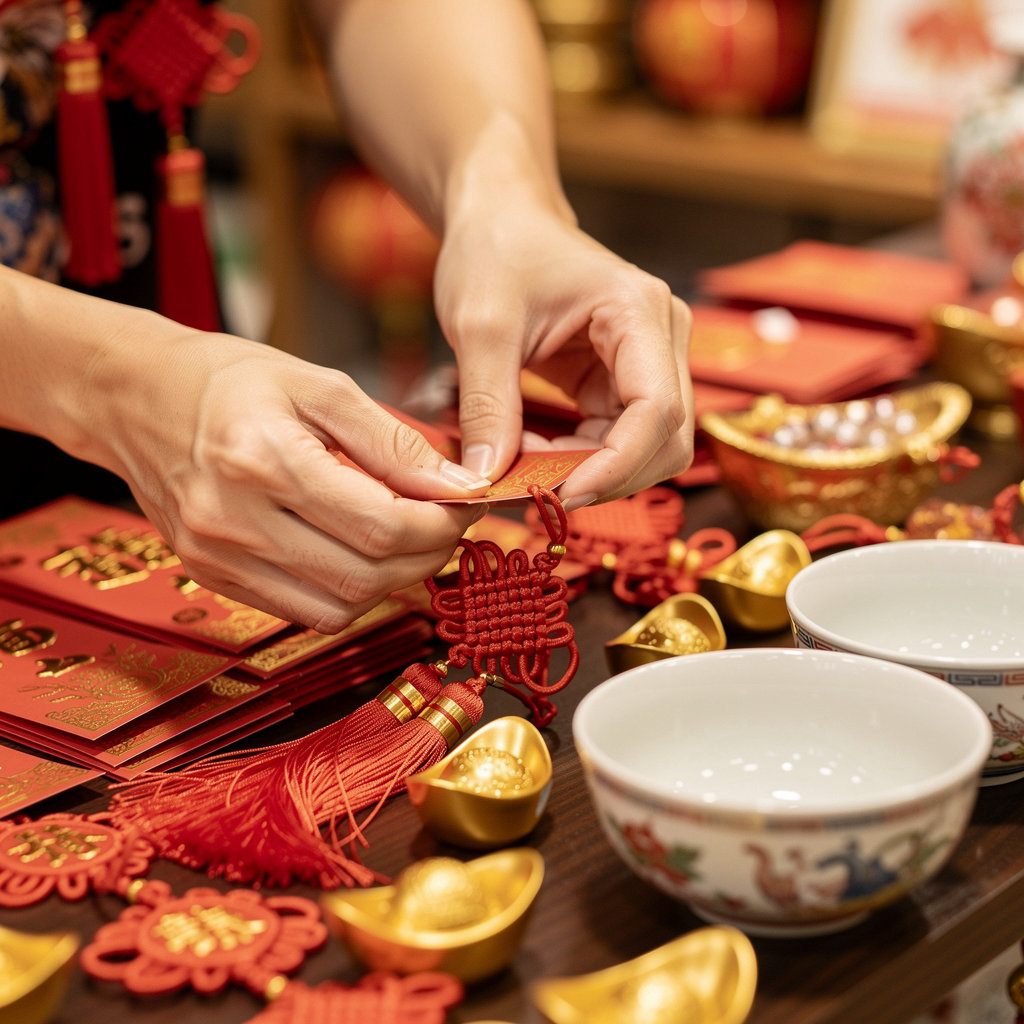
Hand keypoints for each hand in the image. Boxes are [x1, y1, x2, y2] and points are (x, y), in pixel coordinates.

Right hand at [85, 328, 489, 632]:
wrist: (135, 398)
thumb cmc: (230, 380)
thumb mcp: (320, 385)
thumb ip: (393, 441)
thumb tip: (457, 486)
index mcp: (262, 459)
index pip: (381, 525)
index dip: (441, 524)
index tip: (465, 505)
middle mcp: (233, 520)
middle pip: (366, 575)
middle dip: (427, 555)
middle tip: (447, 523)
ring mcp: (217, 557)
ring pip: (340, 606)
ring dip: (393, 581)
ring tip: (406, 538)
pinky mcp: (213, 578)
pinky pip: (305, 613)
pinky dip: (349, 592)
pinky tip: (361, 553)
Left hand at [433, 200, 693, 510]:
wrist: (501, 220)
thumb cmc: (495, 251)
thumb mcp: (479, 326)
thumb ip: (488, 407)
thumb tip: (486, 480)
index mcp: (640, 312)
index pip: (657, 410)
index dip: (616, 467)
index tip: (561, 496)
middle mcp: (660, 338)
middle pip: (666, 441)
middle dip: (603, 477)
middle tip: (534, 487)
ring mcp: (648, 363)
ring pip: (645, 450)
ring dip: (588, 472)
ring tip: (522, 460)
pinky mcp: (623, 382)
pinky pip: (615, 442)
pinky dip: (577, 460)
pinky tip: (531, 449)